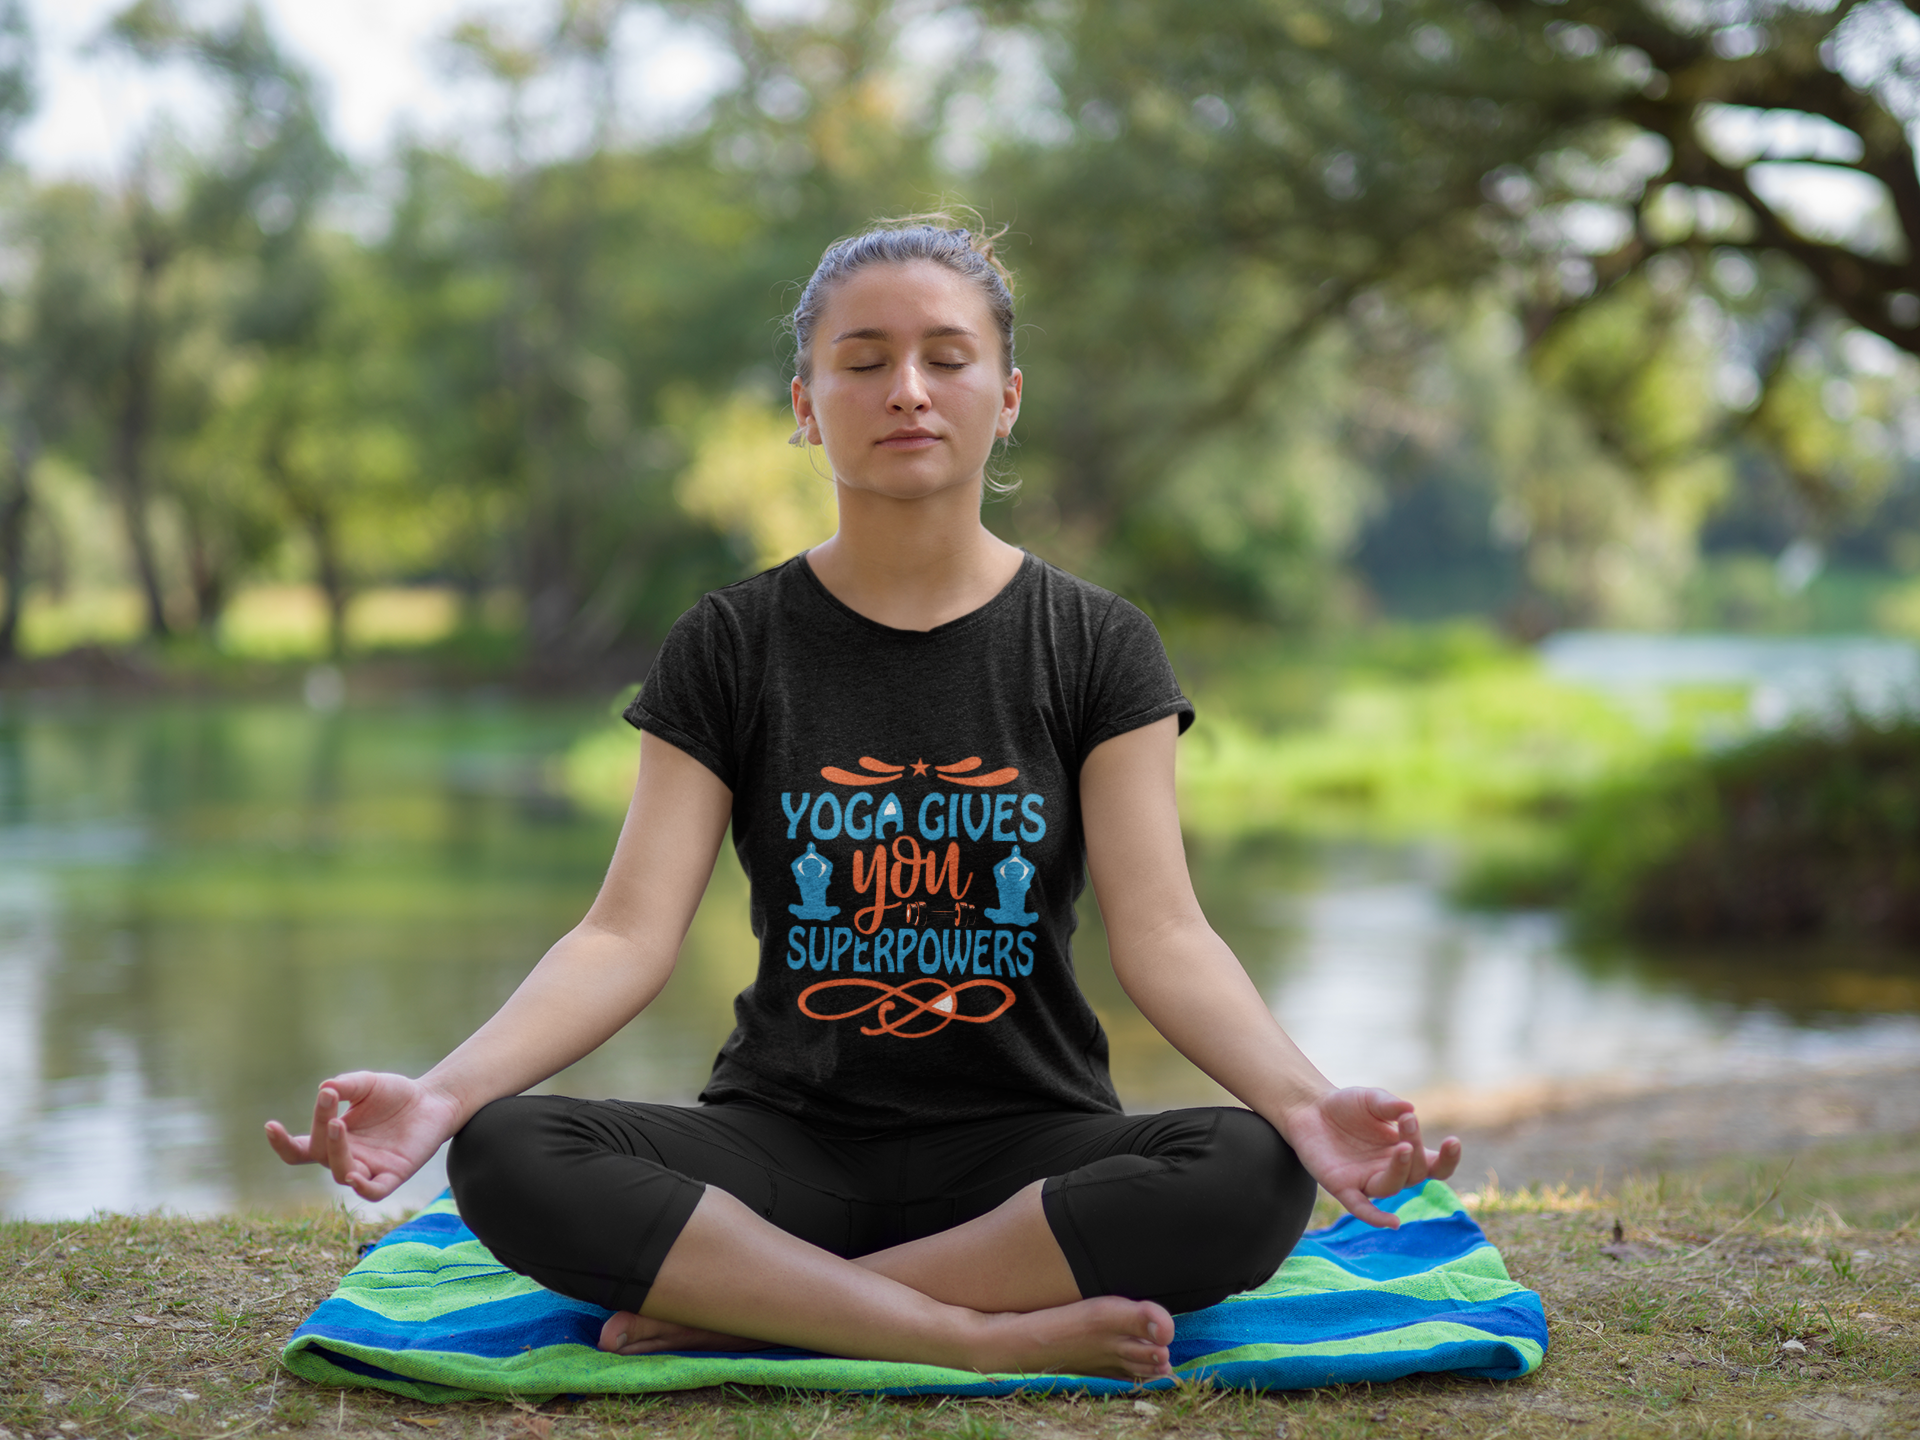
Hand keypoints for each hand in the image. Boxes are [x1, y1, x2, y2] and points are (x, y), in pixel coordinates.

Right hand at [264, 1072, 462, 1201]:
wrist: (433, 1099)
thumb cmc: (395, 1094)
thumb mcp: (367, 1083)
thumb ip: (346, 1085)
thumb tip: (324, 1088)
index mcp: (332, 1139)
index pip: (298, 1150)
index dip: (281, 1144)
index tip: (270, 1125)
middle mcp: (346, 1157)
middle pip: (318, 1154)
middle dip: (319, 1129)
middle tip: (329, 1100)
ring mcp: (369, 1168)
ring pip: (342, 1172)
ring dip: (337, 1150)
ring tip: (339, 1123)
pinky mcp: (393, 1175)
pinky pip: (374, 1191)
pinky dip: (363, 1188)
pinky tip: (356, 1176)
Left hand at [1280, 1087, 1461, 1228]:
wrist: (1309, 1108)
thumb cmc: (1346, 1106)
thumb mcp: (1371, 1099)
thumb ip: (1389, 1104)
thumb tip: (1409, 1109)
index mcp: (1403, 1151)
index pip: (1434, 1165)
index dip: (1448, 1159)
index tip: (1453, 1141)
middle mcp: (1389, 1170)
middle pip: (1415, 1172)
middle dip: (1416, 1148)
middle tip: (1408, 1120)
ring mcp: (1367, 1181)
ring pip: (1392, 1187)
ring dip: (1401, 1170)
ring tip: (1403, 1147)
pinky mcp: (1342, 1187)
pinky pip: (1362, 1208)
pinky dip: (1376, 1218)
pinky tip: (1393, 1223)